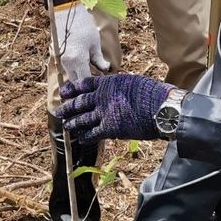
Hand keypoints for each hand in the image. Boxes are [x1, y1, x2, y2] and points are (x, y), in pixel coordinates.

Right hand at [53, 1, 108, 81]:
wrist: (65, 13)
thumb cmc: (83, 26)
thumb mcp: (95, 43)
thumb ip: (98, 59)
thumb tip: (105, 69)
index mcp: (78, 61)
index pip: (85, 80)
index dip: (93, 83)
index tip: (100, 83)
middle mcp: (67, 63)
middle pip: (75, 81)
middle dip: (84, 81)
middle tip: (94, 78)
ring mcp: (60, 59)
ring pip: (69, 74)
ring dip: (77, 74)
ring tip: (88, 70)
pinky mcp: (56, 54)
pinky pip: (65, 66)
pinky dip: (72, 67)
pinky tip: (80, 62)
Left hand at [55, 74, 172, 143]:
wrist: (160, 108)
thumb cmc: (152, 94)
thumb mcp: (132, 82)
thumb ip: (119, 86)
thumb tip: (115, 89)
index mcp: (108, 83)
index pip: (85, 84)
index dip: (73, 89)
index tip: (64, 91)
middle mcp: (102, 97)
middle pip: (80, 102)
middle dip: (68, 108)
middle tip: (59, 111)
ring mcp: (104, 112)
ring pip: (83, 119)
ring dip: (73, 123)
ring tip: (66, 126)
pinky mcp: (110, 128)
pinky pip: (93, 133)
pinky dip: (86, 136)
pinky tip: (81, 139)